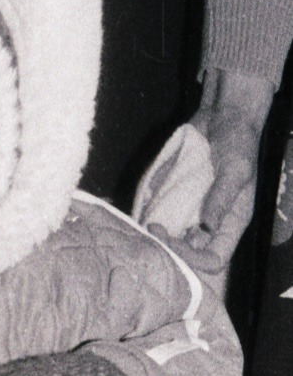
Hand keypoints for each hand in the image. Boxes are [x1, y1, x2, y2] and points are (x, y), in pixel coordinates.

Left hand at [148, 69, 273, 273]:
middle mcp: (209, 222)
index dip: (192, 258)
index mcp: (231, 222)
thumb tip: (208, 226)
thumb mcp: (235, 169)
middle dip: (167, 247)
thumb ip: (222, 197)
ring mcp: (190, 211)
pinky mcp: (174, 197)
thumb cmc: (238, 142)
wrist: (222, 117)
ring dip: (153, 236)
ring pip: (170, 238)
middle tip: (151, 227)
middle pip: (187, 253)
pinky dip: (145, 217)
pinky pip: (157, 216)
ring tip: (142, 223)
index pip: (214, 259)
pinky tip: (137, 211)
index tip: (172, 240)